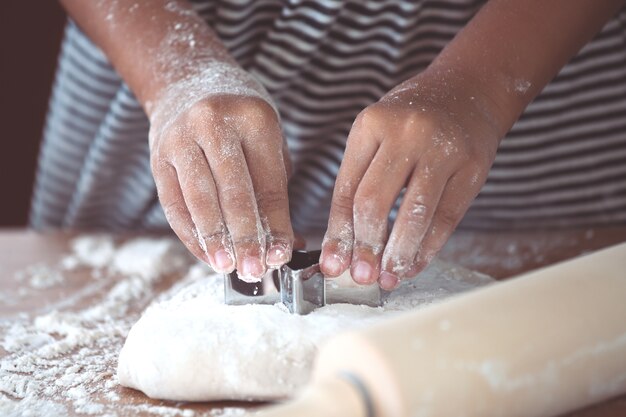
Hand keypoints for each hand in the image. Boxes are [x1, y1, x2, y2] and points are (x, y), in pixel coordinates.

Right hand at [149, 69, 292, 279]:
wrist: (188, 83)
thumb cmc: (240, 119)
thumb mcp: (268, 138)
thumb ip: (276, 189)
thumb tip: (285, 243)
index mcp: (254, 118)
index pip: (268, 182)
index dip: (276, 224)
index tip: (281, 254)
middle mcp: (214, 123)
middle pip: (233, 192)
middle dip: (246, 237)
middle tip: (256, 269)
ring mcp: (180, 138)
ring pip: (199, 200)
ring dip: (215, 240)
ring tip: (228, 267)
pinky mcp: (157, 157)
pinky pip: (174, 204)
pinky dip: (191, 234)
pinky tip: (206, 254)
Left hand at [320, 70, 503, 289]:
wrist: (467, 91)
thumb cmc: (411, 121)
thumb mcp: (376, 135)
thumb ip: (360, 182)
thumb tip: (344, 246)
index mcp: (370, 124)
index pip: (346, 189)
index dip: (338, 232)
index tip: (332, 264)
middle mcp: (405, 133)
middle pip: (374, 202)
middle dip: (364, 246)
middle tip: (359, 277)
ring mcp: (443, 149)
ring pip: (413, 215)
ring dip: (397, 254)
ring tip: (386, 278)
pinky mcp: (473, 168)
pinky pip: (446, 218)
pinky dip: (428, 248)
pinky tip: (414, 265)